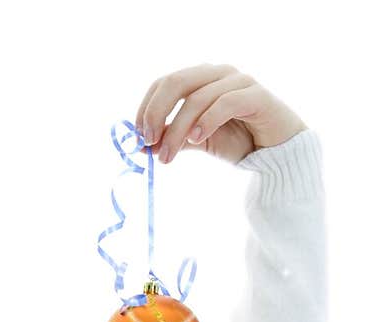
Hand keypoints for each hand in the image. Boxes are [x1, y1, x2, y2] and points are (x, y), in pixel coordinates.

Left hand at [134, 63, 307, 166]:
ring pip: (197, 98)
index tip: (138, 136)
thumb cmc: (237, 141)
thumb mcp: (197, 141)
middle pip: (177, 82)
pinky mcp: (256, 95)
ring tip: (167, 157)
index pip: (165, 82)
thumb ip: (172, 139)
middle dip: (156, 113)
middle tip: (147, 141)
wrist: (275, 152)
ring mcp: (238, 81)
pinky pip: (225, 103)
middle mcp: (218, 73)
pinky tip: (195, 139)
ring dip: (176, 130)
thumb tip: (141, 147)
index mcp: (201, 79)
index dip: (147, 107)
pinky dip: (206, 121)